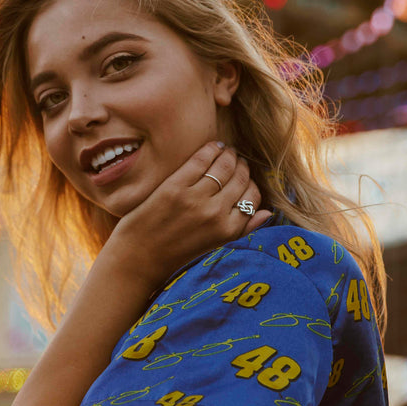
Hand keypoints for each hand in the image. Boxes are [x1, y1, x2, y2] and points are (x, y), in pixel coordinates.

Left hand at [106, 142, 272, 290]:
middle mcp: (215, 214)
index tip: (245, 178)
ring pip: (224, 166)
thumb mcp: (215, 246)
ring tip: (227, 152)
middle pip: (240, 178)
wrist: (139, 259)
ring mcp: (195, 199)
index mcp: (228, 230)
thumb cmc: (177, 253)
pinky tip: (214, 146)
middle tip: (237, 160)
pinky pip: (200, 160)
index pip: (253, 198)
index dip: (251, 184)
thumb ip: (242, 230)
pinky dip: (211, 149)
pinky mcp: (174, 187)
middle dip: (242, 166)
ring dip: (229, 155)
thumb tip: (267, 214)